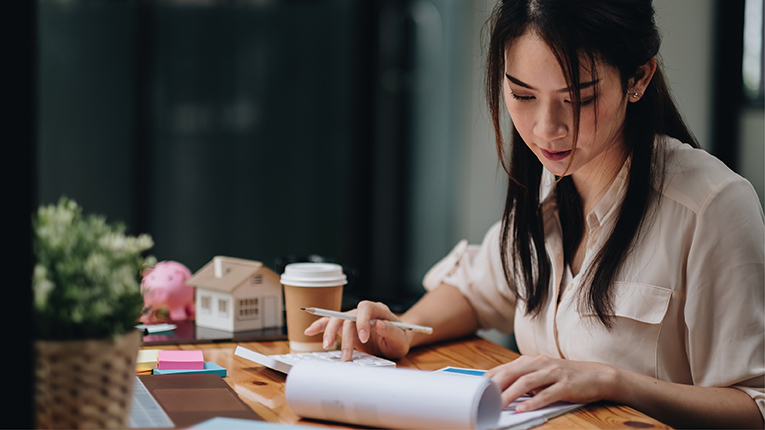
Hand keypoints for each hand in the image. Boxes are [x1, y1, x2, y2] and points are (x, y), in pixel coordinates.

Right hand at [303, 300, 411, 360]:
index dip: (362, 321)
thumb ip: (392, 331)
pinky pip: (331, 323)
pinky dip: (320, 326)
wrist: (396, 341)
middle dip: (344, 335)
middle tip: (345, 355)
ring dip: (329, 332)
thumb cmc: (399, 339)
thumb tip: (379, 324)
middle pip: (348, 316)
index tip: (363, 339)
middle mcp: (363, 312)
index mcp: (378, 310)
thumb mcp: (400, 338)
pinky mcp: (346, 327)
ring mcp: (353, 318)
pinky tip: (309, 331)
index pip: (366, 308)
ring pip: (337, 319)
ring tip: (326, 347)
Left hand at [485, 355, 617, 411]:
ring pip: (527, 382)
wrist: (596, 376)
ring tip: (499, 405)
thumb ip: (523, 378)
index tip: (475, 387)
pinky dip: (533, 402)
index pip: (505, 367)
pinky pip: (547, 394)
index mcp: (531, 360)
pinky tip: (523, 409)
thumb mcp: (541, 373)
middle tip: (482, 397)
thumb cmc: (564, 376)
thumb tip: (501, 389)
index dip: (490, 377)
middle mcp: (540, 363)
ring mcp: (553, 373)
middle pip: (512, 372)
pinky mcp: (566, 385)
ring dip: (511, 394)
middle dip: (496, 385)